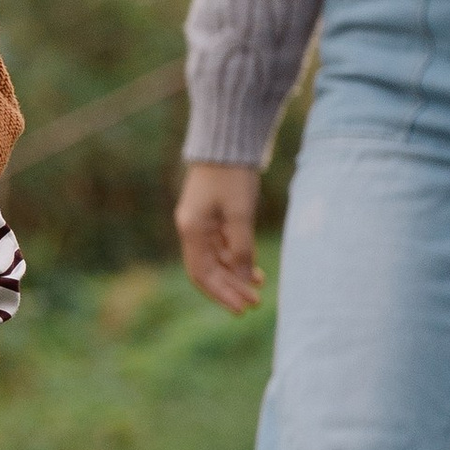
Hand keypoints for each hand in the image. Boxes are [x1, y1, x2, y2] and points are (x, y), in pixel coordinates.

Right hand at [175, 160, 262, 314]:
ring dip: (235, 276)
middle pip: (208, 270)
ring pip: (216, 260)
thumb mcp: (240, 213)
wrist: (227, 141)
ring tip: (258, 289)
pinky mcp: (212, 216)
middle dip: (230, 289)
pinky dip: (237, 259)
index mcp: (192, 230)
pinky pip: (222, 246)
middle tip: (254, 304)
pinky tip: (254, 269)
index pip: (202, 274)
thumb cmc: (232, 175)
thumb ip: (241, 248)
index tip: (242, 308)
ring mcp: (201, 223)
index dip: (222, 294)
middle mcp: (192, 229)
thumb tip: (244, 279)